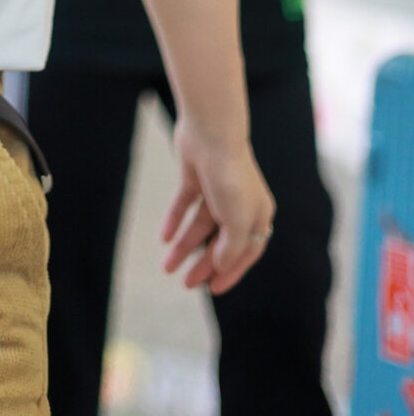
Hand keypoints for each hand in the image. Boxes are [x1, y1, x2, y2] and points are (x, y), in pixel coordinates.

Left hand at [161, 118, 274, 294]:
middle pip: (220, 242)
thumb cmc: (229, 177)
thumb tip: (220, 266)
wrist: (210, 132)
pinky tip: (164, 238)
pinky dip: (175, 220)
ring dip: (184, 246)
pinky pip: (184, 204)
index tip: (213, 290)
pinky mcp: (195, 176)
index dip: (230, 272)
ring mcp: (216, 189)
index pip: (247, 252)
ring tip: (167, 267)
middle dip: (203, 264)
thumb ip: (231, 247)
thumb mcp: (236, 221)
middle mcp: (239, 203)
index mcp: (258, 214)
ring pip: (200, 225)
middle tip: (186, 285)